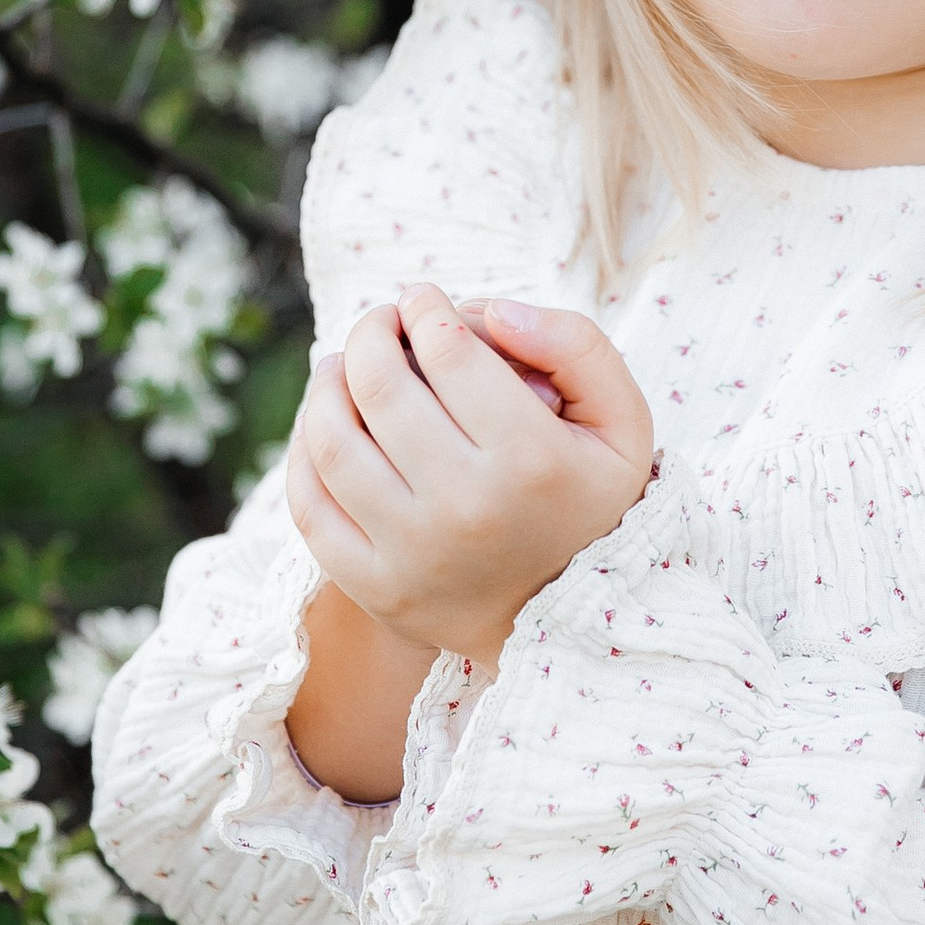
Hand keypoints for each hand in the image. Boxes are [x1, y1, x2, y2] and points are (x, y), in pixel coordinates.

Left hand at [285, 283, 654, 672]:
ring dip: (328, 383)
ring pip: (331, 441)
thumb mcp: (622, 421)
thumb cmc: (591, 504)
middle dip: (371, 332)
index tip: (424, 300)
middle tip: (380, 323)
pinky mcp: (376, 589)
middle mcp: (467, 507)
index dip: (425, 307)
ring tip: (343, 365)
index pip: (447, 349)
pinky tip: (323, 425)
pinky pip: (310, 507)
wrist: (574, 624)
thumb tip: (492, 309)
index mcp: (531, 460)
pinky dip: (302, 453)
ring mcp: (413, 553)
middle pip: (380, 385)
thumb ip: (576, 344)